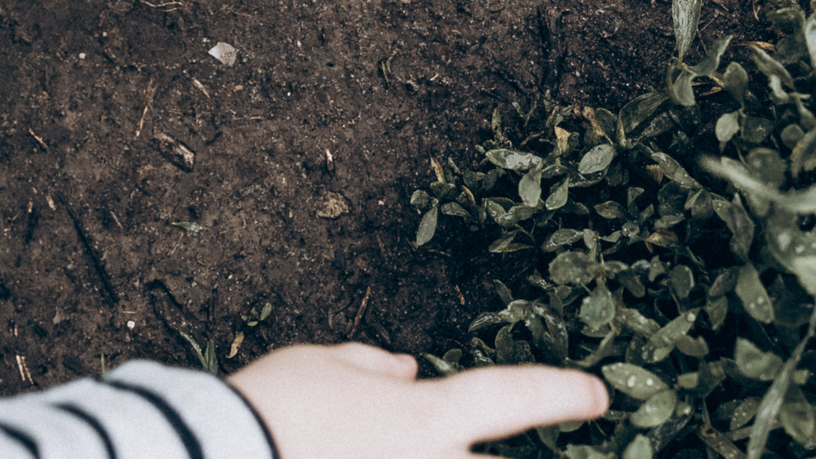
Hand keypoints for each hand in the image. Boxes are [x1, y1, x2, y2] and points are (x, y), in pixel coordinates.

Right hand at [227, 343, 606, 458]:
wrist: (218, 457)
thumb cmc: (271, 407)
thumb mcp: (323, 366)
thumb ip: (371, 368)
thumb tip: (404, 373)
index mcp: (427, 418)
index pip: (513, 397)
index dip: (561, 394)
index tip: (598, 396)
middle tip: (575, 455)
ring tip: (425, 442)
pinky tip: (384, 454)